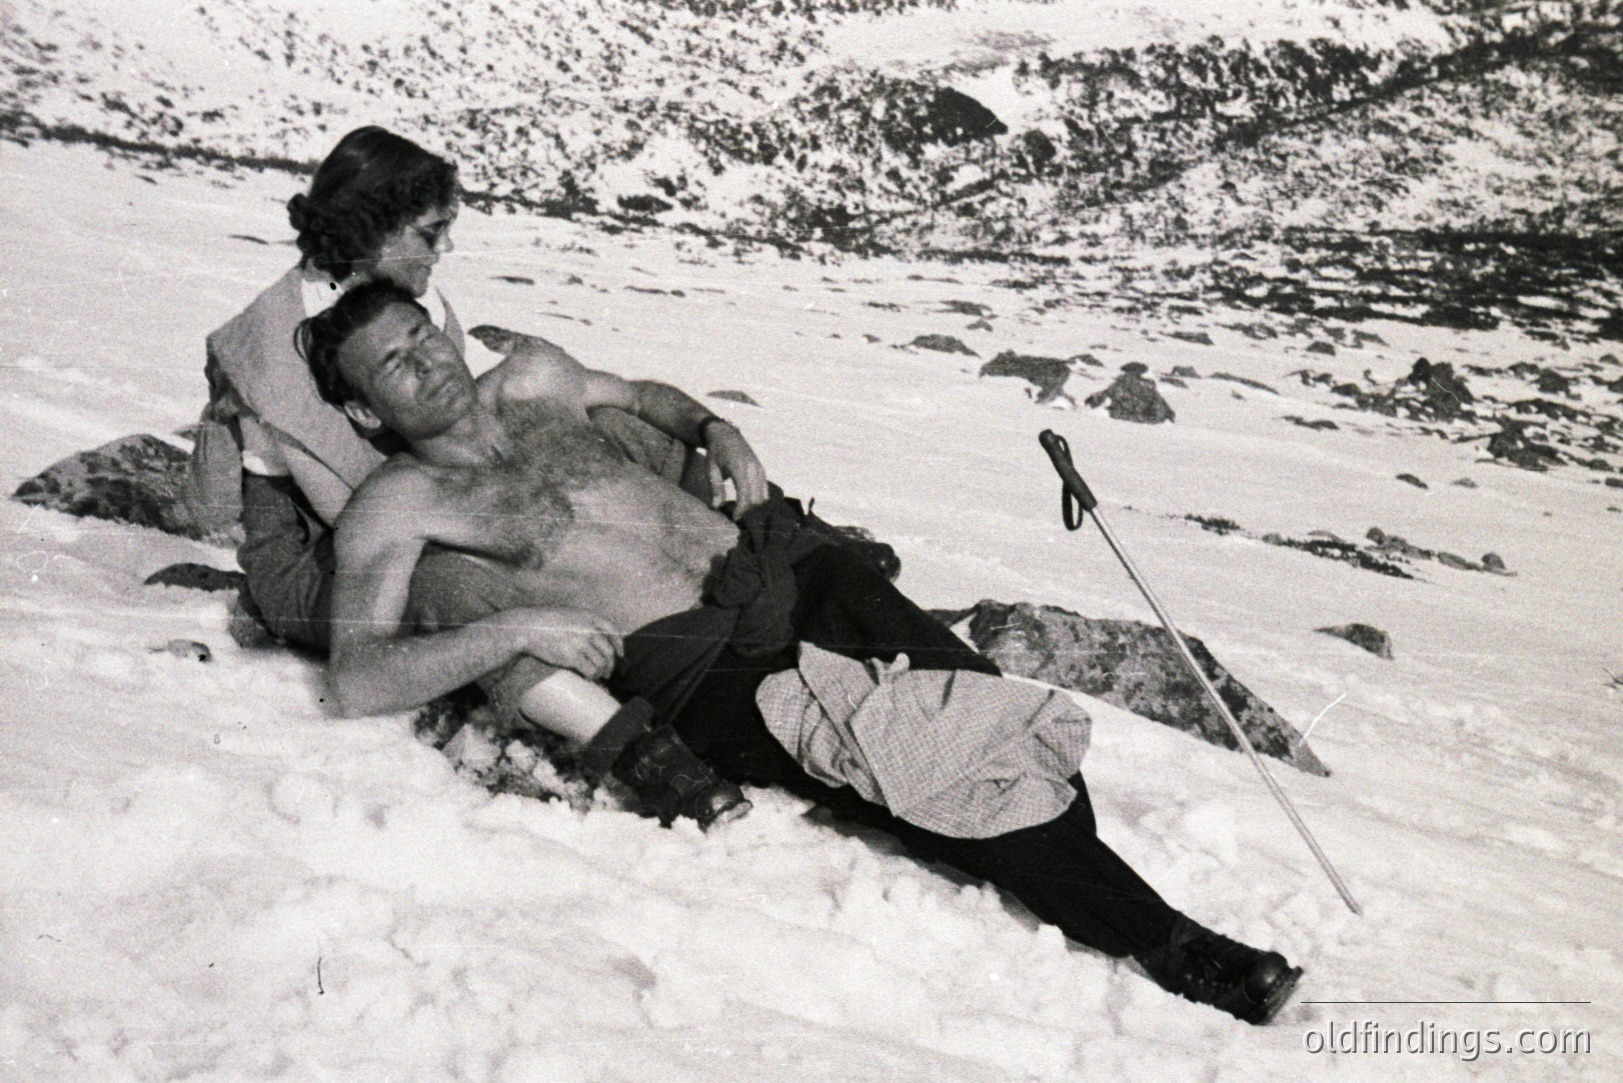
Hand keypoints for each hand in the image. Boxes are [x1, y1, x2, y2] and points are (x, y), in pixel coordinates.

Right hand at [503, 606, 622, 679]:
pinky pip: (591, 670)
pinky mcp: (573, 657)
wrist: (529, 628)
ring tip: (598, 676)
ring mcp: (582, 644)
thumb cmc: (546, 622)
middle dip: (611, 664)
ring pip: (602, 663)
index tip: (621, 654)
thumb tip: (598, 638)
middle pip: (608, 651)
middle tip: (608, 671)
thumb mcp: (570, 614)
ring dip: (602, 672)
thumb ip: (585, 623)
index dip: (619, 645)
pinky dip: (593, 676)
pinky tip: (589, 678)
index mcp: (589, 617)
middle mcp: (589, 630)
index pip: (613, 631)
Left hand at [704, 422, 768, 517]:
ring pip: (763, 496)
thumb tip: (716, 508)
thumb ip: (715, 489)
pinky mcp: (761, 469)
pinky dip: (758, 498)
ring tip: (739, 506)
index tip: (734, 518)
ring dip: (752, 505)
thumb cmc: (716, 452)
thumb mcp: (711, 470)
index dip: (740, 510)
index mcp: (739, 469)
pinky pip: (764, 490)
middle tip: (734, 513)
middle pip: (756, 499)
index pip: (745, 496)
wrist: (725, 434)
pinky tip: (746, 499)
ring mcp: (759, 469)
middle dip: (746, 510)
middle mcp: (753, 469)